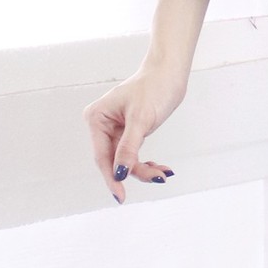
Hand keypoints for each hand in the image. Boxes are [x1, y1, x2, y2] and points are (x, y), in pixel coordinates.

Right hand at [82, 64, 187, 203]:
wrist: (170, 71)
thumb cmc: (155, 87)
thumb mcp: (141, 119)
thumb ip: (128, 148)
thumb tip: (119, 174)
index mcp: (97, 118)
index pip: (102, 156)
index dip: (112, 178)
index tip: (120, 197)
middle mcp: (102, 124)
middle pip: (114, 160)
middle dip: (136, 171)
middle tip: (158, 177)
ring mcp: (115, 129)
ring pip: (125, 160)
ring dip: (144, 168)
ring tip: (164, 172)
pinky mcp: (128, 131)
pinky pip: (133, 154)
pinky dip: (146, 162)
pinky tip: (161, 168)